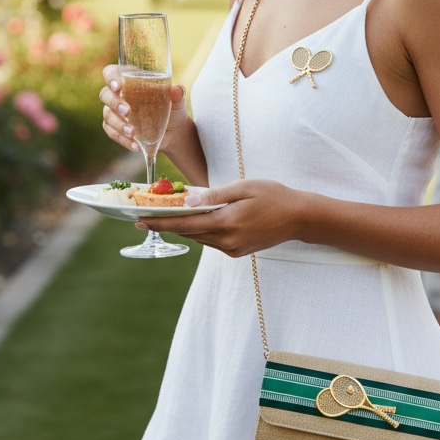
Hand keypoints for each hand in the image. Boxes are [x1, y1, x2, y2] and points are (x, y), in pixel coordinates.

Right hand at [100, 64, 190, 153]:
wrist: (174, 132)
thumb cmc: (172, 109)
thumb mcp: (177, 101)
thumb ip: (177, 94)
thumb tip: (177, 90)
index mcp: (131, 80)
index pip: (111, 72)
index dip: (111, 77)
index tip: (118, 87)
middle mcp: (120, 94)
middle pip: (105, 94)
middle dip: (114, 103)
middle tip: (127, 112)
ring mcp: (115, 112)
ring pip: (107, 115)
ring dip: (118, 124)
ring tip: (133, 133)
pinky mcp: (115, 128)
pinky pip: (111, 132)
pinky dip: (122, 139)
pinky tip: (135, 145)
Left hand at [136, 178, 300, 256]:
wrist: (300, 218)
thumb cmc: (274, 196)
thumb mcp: (244, 187)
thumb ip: (214, 196)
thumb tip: (187, 200)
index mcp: (227, 223)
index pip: (185, 224)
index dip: (160, 222)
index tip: (139, 219)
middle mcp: (227, 241)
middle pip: (189, 233)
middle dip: (167, 224)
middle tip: (146, 214)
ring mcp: (233, 249)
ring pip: (200, 238)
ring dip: (185, 227)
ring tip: (168, 215)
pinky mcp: (238, 252)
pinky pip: (212, 241)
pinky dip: (203, 231)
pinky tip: (199, 219)